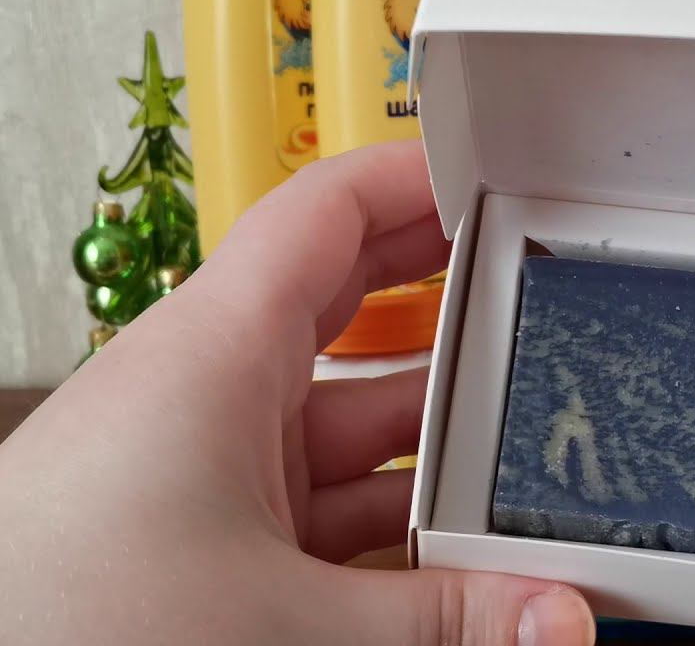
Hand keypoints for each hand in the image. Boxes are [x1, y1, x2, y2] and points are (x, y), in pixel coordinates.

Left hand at [0, 142, 594, 645]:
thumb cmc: (57, 624)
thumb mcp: (278, 618)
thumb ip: (439, 618)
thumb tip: (553, 618)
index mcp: (214, 353)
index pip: (327, 212)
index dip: (415, 178)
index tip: (497, 177)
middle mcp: (214, 392)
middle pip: (356, 307)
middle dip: (450, 299)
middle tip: (538, 291)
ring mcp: (215, 464)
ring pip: (352, 422)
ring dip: (435, 444)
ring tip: (527, 457)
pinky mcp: (215, 532)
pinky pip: (330, 497)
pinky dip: (394, 518)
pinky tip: (457, 549)